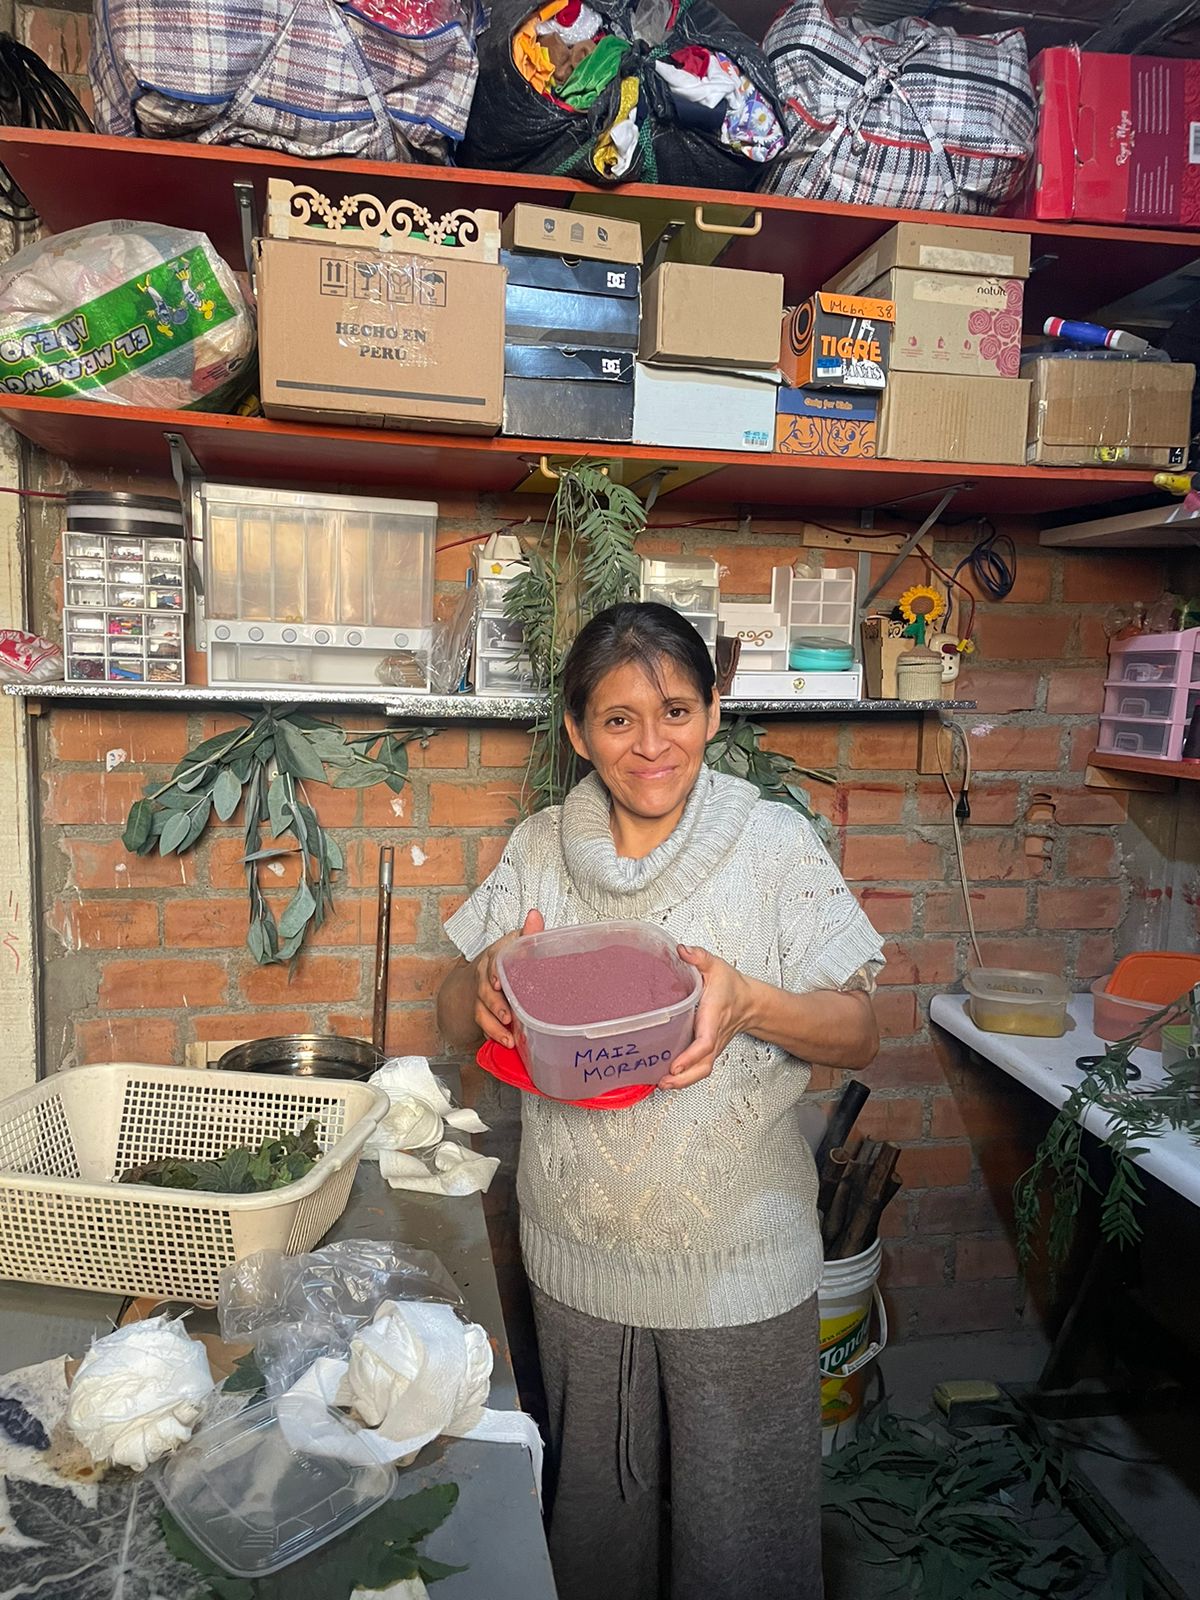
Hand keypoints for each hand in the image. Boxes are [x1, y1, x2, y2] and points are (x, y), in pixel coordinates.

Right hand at [475, 910, 543, 1048]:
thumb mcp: (520, 942)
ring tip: (508, 1037)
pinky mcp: (483, 1011)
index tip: (498, 983)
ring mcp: (482, 995)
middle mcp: (485, 975)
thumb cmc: (509, 959)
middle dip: (495, 1004)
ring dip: (493, 1025)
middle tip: (507, 1016)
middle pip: (484, 990)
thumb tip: (535, 915)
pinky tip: (505, 1042)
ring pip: (481, 1010)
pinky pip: (483, 1023)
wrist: (488, 973)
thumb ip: (530, 932)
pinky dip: (493, 1034)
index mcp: (496, 955)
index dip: (494, 972)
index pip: (492, 960)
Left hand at [660, 945, 751, 1089]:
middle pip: (704, 1065)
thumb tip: (682, 951)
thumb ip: (698, 957)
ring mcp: (713, 1046)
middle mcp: (714, 1036)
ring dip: (684, 1082)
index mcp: (714, 1016)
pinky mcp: (709, 1050)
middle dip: (685, 1078)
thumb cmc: (732, 987)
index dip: (690, 1056)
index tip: (676, 1065)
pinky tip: (667, 1077)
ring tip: (662, 1084)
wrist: (751, 1003)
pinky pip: (700, 1068)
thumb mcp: (716, 966)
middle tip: (665, 1082)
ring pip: (702, 1071)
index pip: (705, 1041)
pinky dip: (685, 1077)